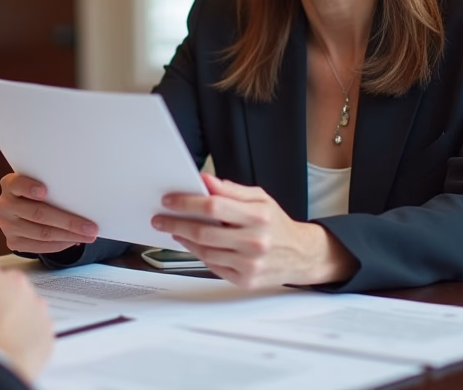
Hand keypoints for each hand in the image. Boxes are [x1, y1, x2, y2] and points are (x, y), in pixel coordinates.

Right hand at [0, 172, 97, 253]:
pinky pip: (40, 246)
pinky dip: (60, 244)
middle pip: (38, 213)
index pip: (17, 184)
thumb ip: (53, 187)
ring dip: (69, 236)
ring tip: (88, 236)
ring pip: (42, 233)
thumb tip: (83, 199)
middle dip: (68, 221)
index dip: (30, 188)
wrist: (23, 208)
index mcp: (10, 184)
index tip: (44, 191)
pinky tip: (74, 241)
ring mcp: (6, 225)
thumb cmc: (39, 193)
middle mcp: (4, 204)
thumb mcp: (41, 183)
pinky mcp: (12, 242)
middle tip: (90, 227)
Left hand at [151, 173, 356, 288]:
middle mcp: (255, 242)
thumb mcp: (260, 199)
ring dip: (184, 239)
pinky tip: (193, 244)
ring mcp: (250, 264)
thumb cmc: (277, 225)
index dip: (187, 203)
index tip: (169, 200)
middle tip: (160, 218)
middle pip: (204, 232)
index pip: (213, 207)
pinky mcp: (246, 281)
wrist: (301, 256)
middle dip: (176, 223)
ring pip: (205, 252)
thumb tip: (205, 181)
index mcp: (259, 217)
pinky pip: (213, 266)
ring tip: (174, 229)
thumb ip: (231, 190)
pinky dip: (199, 254)